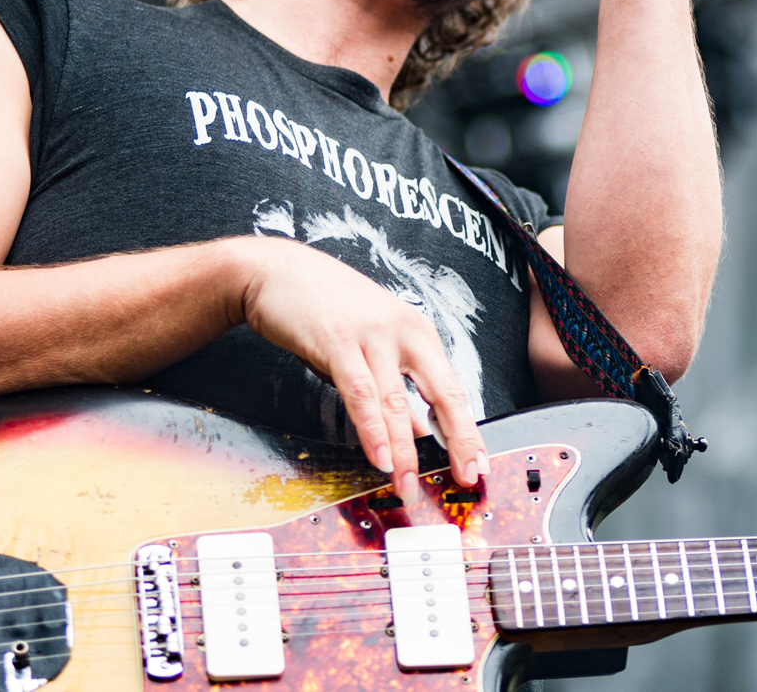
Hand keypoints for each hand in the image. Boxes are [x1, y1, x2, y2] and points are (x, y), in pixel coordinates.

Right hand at [234, 238, 487, 486]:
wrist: (278, 271)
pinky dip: (372, 429)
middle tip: (466, 476)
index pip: (453, 389)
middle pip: (442, 393)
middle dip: (458, 440)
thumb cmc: (326, 308)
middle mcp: (404, 332)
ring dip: (405, 450)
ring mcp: (373, 336)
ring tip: (409, 485)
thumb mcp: (372, 345)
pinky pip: (361, 393)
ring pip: (397, 402)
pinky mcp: (339, 342)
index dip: (468, 429)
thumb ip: (396, 387)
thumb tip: (418, 430)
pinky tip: (379, 457)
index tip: (479, 463)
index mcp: (418, 332)